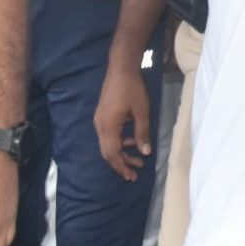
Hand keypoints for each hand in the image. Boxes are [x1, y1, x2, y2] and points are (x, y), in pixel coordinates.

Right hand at [93, 61, 152, 181]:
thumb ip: (142, 133)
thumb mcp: (141, 112)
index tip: (131, 176)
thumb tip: (145, 152)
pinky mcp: (103, 116)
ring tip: (138, 159)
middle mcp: (100, 126)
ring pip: (108, 144)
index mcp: (108, 126)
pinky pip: (109, 135)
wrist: (121, 68)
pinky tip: (132, 141)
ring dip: (122, 153)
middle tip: (134, 174)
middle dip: (121, 164)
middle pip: (108, 152)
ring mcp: (100, 120)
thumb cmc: (132, 89)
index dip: (121, 167)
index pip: (112, 154)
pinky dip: (120, 142)